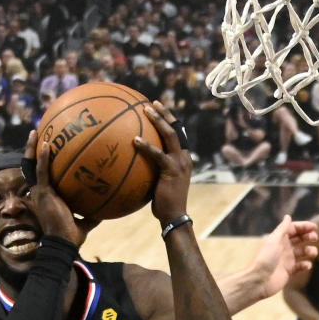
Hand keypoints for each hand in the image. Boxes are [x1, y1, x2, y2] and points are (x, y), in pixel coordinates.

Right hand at [27, 130, 98, 244]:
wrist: (62, 244)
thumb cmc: (71, 236)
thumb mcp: (85, 222)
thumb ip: (93, 214)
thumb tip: (107, 209)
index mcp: (48, 197)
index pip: (42, 177)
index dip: (41, 163)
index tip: (46, 149)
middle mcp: (41, 192)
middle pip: (32, 167)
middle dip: (32, 150)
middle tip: (37, 134)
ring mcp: (40, 192)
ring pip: (31, 165)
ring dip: (32, 148)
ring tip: (36, 132)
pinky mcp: (43, 193)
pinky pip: (41, 171)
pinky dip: (42, 158)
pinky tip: (46, 144)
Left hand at [134, 101, 190, 224]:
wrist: (174, 216)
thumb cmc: (163, 203)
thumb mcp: (159, 182)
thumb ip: (152, 170)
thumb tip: (135, 163)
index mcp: (183, 158)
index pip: (178, 134)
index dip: (169, 120)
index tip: (158, 109)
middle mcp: (184, 157)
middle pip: (176, 128)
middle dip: (165, 113)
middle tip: (152, 103)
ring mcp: (179, 162)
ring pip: (170, 135)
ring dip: (158, 120)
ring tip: (146, 110)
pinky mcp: (171, 170)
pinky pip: (157, 154)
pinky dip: (146, 146)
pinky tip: (134, 140)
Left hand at [250, 215, 318, 297]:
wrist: (260, 280)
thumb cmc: (265, 259)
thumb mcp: (274, 240)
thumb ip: (282, 228)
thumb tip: (288, 216)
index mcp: (278, 239)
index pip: (293, 228)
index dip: (304, 226)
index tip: (314, 227)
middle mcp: (283, 247)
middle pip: (299, 238)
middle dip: (308, 236)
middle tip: (314, 237)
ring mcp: (286, 259)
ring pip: (302, 252)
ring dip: (309, 250)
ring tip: (313, 252)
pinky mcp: (289, 270)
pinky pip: (300, 266)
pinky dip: (305, 265)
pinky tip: (306, 265)